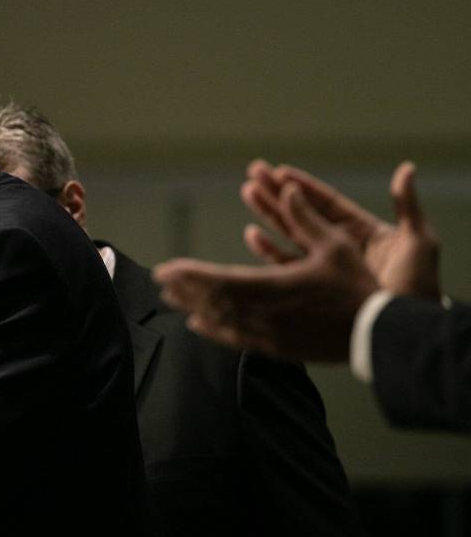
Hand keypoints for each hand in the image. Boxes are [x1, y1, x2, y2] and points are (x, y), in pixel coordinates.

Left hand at [153, 181, 378, 360]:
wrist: (376, 334)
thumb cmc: (357, 287)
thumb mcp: (336, 245)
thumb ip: (306, 219)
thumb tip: (287, 188)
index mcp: (272, 286)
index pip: (217, 279)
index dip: (188, 274)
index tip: (165, 269)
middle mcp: (263, 313)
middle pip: (211, 301)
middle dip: (184, 289)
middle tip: (160, 281)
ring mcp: (267, 334)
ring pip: (220, 320)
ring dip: (194, 306)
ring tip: (172, 298)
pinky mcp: (276, 348)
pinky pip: (235, 339)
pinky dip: (212, 330)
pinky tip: (198, 324)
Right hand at [240, 159, 439, 298]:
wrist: (403, 331)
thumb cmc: (417, 288)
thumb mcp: (418, 243)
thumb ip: (407, 205)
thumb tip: (406, 169)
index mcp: (365, 233)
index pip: (329, 204)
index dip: (304, 187)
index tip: (280, 171)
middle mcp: (343, 248)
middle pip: (304, 214)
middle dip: (278, 193)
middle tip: (254, 173)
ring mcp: (327, 269)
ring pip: (291, 235)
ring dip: (269, 214)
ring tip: (248, 193)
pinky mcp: (314, 290)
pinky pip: (286, 266)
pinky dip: (268, 250)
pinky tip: (252, 234)